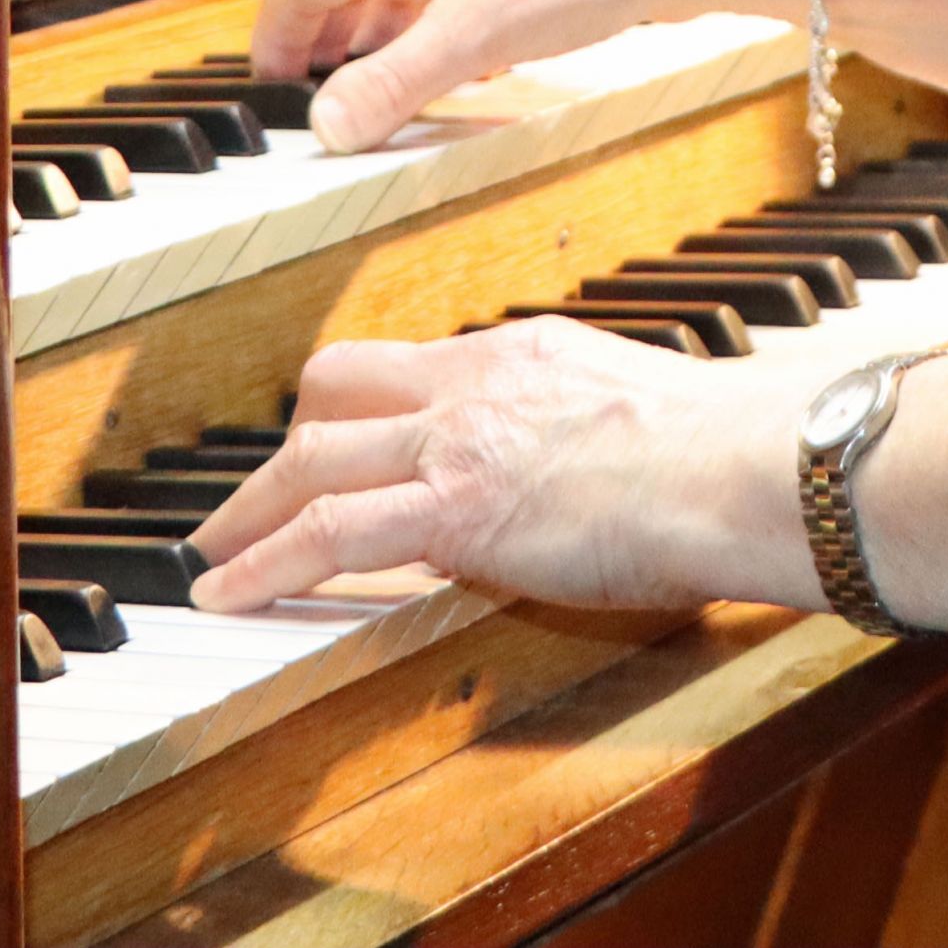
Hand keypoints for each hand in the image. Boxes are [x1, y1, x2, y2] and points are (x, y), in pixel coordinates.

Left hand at [183, 319, 815, 615]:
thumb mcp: (632, 413)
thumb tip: (568, 477)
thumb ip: (579, 432)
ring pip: (312, 454)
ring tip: (211, 554)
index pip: (414, 368)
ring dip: (248, 509)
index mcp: (525, 354)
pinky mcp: (451, 508)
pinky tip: (224, 593)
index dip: (361, 411)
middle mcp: (477, 382)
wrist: (736, 466)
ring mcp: (458, 441)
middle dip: (286, 444)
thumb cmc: (720, 454)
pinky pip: (325, 531)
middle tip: (250, 497)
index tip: (339, 445)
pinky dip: (261, 563)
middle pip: (340, 388)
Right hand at [251, 0, 764, 152]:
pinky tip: (474, 57)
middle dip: (330, 30)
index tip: (274, 83)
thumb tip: (327, 125)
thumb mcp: (469, 39)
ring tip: (391, 79)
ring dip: (387, 26)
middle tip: (326, 86)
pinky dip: (445, 17)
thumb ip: (392, 84)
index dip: (275, 32)